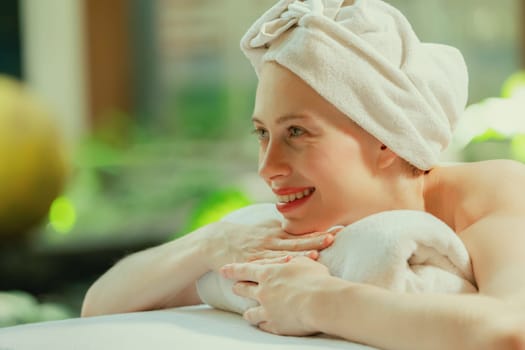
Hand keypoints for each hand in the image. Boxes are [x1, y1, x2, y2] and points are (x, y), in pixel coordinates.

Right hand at [203, 220, 334, 269]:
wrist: (216, 242)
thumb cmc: (245, 236)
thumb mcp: (265, 230)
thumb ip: (284, 232)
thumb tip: (304, 231)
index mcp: (277, 233)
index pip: (303, 232)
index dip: (321, 231)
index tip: (340, 229)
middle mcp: (272, 240)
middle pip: (298, 240)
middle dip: (317, 239)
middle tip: (334, 237)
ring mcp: (262, 251)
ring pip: (284, 252)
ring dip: (300, 253)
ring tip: (316, 253)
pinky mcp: (251, 262)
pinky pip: (266, 263)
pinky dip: (277, 264)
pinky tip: (287, 265)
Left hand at [220, 256, 332, 335]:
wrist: (322, 303)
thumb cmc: (315, 279)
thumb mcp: (303, 263)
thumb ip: (292, 262)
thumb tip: (290, 259)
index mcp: (268, 273)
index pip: (244, 270)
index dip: (232, 270)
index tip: (223, 270)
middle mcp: (263, 292)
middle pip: (243, 290)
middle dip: (238, 288)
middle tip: (235, 288)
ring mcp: (267, 310)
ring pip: (250, 313)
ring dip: (249, 311)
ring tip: (249, 313)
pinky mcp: (275, 326)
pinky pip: (263, 326)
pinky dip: (264, 324)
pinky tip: (265, 324)